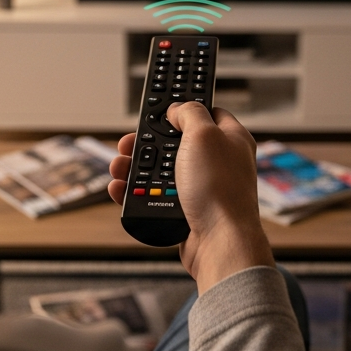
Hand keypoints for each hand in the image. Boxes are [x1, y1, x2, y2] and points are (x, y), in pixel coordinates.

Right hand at [108, 103, 273, 291]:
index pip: (207, 113)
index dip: (182, 108)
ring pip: (162, 172)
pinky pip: (157, 198)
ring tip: (119, 167)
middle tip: (128, 143)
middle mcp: (218, 162)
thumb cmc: (220, 189)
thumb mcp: (203, 135)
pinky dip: (137, 193)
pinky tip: (121, 188)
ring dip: (136, 169)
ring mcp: (202, 188)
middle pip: (176, 143)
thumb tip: (178, 109)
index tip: (160, 108)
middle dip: (148, 143)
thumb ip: (189, 113)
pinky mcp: (187, 211)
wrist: (220, 242)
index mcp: (231, 139)